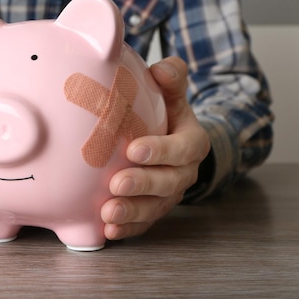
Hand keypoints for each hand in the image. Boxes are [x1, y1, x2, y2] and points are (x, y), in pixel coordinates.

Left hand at [101, 56, 210, 239]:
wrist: (170, 141)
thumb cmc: (166, 114)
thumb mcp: (172, 93)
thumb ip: (171, 78)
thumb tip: (163, 68)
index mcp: (191, 143)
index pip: (183, 148)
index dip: (162, 151)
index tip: (134, 149)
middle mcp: (183, 172)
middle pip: (169, 183)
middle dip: (143, 185)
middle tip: (117, 183)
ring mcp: (168, 195)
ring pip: (155, 208)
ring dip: (132, 212)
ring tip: (108, 214)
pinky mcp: (153, 209)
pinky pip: (143, 223)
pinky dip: (127, 228)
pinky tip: (107, 230)